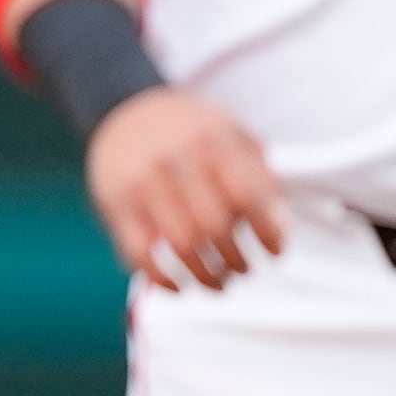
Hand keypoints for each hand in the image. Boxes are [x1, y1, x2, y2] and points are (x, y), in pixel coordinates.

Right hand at [88, 87, 285, 290]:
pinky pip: (140, 252)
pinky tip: (178, 285)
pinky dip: (162, 278)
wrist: (122, 110)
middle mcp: (174, 158)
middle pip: (214, 226)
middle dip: (236, 260)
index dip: (267, 230)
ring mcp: (141, 181)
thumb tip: (280, 225)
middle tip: (243, 270)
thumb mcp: (228, 132)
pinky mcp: (115, 202)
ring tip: (218, 282)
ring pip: (181, 244)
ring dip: (206, 275)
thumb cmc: (190, 131)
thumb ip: (259, 173)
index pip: (247, 194)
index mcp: (209, 139)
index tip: (274, 251)